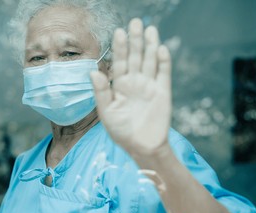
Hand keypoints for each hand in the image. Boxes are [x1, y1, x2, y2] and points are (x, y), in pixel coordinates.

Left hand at [91, 18, 171, 155]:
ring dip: (150, 46)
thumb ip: (101, 92)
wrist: (141, 146)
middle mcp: (135, 82)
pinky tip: (160, 49)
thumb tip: (93, 71)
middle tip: (135, 22)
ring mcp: (149, 85)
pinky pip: (163, 73)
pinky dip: (163, 62)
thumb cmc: (121, 131)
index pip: (119, 62)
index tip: (118, 32)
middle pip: (135, 57)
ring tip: (150, 29)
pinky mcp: (163, 92)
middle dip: (135, 40)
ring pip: (150, 61)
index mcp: (120, 86)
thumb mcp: (107, 112)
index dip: (119, 48)